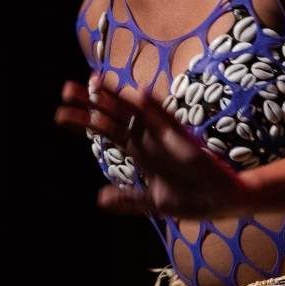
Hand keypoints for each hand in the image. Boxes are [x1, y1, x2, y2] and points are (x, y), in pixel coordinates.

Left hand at [53, 78, 251, 217]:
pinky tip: (139, 95)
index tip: (60, 113)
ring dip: (116, 98)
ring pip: (137, 113)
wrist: (224, 202)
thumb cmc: (191, 198)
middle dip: (91, 102)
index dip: (85, 121)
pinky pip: (168, 123)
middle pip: (115, 116)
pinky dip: (155, 109)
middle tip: (65, 89)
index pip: (107, 131)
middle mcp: (149, 140)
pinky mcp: (186, 143)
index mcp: (140, 152)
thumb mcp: (154, 202)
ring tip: (94, 82)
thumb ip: (128, 198)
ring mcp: (166, 139)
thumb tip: (100, 198)